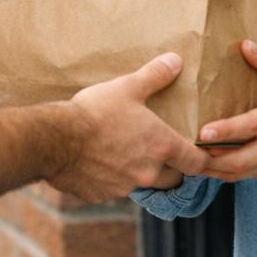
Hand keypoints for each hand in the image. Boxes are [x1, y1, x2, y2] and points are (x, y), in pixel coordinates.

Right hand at [50, 53, 210, 201]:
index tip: (199, 154)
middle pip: (173, 179)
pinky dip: (111, 179)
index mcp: (161, 146)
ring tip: (124, 153)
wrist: (54, 140)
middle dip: (172, 169)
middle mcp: (148, 172)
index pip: (196, 162)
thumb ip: (155, 76)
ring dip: (139, 172)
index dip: (201, 159)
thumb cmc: (94, 112)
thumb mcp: (127, 87)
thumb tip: (175, 61)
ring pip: (142, 184)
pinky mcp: (102, 195)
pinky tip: (98, 161)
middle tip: (162, 152)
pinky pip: (114, 190)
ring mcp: (125, 187)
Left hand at [196, 41, 256, 181]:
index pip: (253, 126)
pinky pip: (247, 176)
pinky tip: (206, 165)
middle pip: (243, 159)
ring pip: (242, 172)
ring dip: (214, 169)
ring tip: (188, 159)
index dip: (227, 131)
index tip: (203, 132)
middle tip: (184, 150)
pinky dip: (225, 173)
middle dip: (212, 158)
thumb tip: (244, 45)